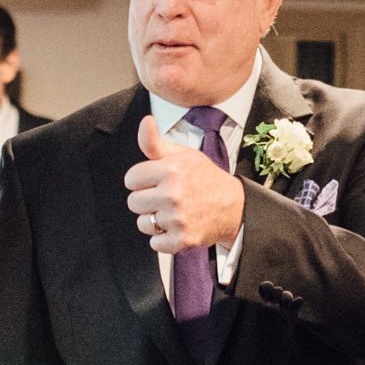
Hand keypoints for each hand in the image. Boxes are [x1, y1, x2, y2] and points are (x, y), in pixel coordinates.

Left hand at [124, 115, 245, 253]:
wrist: (233, 205)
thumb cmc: (204, 178)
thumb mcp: (182, 155)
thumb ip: (155, 142)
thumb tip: (146, 121)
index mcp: (170, 169)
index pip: (130, 179)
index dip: (141, 181)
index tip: (155, 182)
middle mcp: (173, 193)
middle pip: (133, 202)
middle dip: (147, 201)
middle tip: (166, 198)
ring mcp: (177, 218)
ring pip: (143, 223)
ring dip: (155, 220)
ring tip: (173, 212)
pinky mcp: (183, 239)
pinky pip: (155, 242)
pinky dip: (164, 239)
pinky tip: (177, 227)